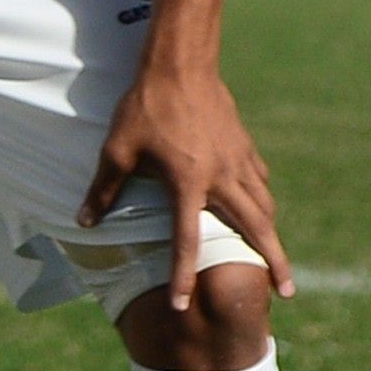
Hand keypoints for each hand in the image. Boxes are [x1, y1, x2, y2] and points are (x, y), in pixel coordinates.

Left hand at [87, 51, 291, 312]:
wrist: (180, 65)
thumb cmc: (143, 107)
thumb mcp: (116, 149)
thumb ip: (104, 188)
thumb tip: (84, 221)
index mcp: (188, 184)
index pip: (186, 240)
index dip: (182, 275)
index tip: (183, 305)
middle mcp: (221, 178)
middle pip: (255, 229)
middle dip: (274, 262)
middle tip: (287, 293)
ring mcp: (239, 161)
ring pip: (264, 206)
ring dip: (272, 234)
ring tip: (277, 258)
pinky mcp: (245, 147)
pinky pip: (260, 182)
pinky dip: (262, 200)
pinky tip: (260, 207)